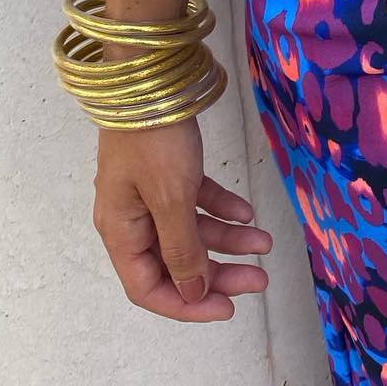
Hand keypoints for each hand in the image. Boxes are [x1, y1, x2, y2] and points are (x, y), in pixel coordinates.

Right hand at [92, 117, 272, 320]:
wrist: (153, 76)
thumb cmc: (155, 142)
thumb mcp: (172, 200)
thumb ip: (183, 250)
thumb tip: (194, 294)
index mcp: (121, 232)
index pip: (148, 288)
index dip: (186, 305)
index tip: (227, 309)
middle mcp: (133, 218)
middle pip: (176, 262)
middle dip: (218, 273)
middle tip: (260, 280)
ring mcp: (150, 192)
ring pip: (191, 231)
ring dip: (227, 240)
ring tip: (265, 242)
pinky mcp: (168, 169)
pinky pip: (197, 201)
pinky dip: (221, 208)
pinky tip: (248, 212)